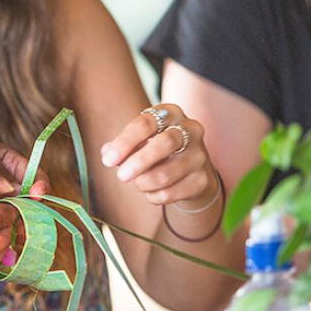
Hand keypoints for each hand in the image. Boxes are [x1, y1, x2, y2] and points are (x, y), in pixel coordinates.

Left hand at [99, 104, 218, 207]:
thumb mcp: (138, 143)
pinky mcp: (202, 180)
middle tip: (121, 176)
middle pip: (165, 143)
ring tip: (139, 183)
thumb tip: (108, 154)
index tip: (108, 160)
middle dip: (139, 162)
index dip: (125, 142)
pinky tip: (152, 192)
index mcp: (170, 114)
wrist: (189, 173)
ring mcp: (199, 156)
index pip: (146, 123)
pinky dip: (154, 196)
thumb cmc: (155, 151)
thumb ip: (121, 147)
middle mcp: (190, 130)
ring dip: (143, 183)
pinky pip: (170, 194)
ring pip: (166, 174)